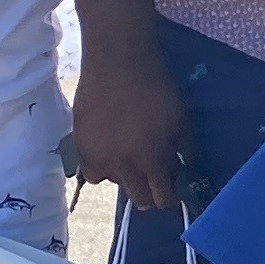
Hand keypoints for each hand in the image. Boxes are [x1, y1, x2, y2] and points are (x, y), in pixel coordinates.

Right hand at [71, 44, 188, 213]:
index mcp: (152, 161)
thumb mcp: (182, 121)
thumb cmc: (157, 89)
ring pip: (114, 182)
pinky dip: (101, 164)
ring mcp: (99, 158)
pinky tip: (108, 146)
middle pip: (137, 199)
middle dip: (148, 193)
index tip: (169, 191)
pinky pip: (91, 169)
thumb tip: (184, 170)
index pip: (162, 200)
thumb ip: (185, 151)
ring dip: (124, 174)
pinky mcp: (79, 146)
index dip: (168, 198)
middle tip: (150, 178)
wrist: (118, 63)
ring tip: (127, 152)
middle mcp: (124, 167)